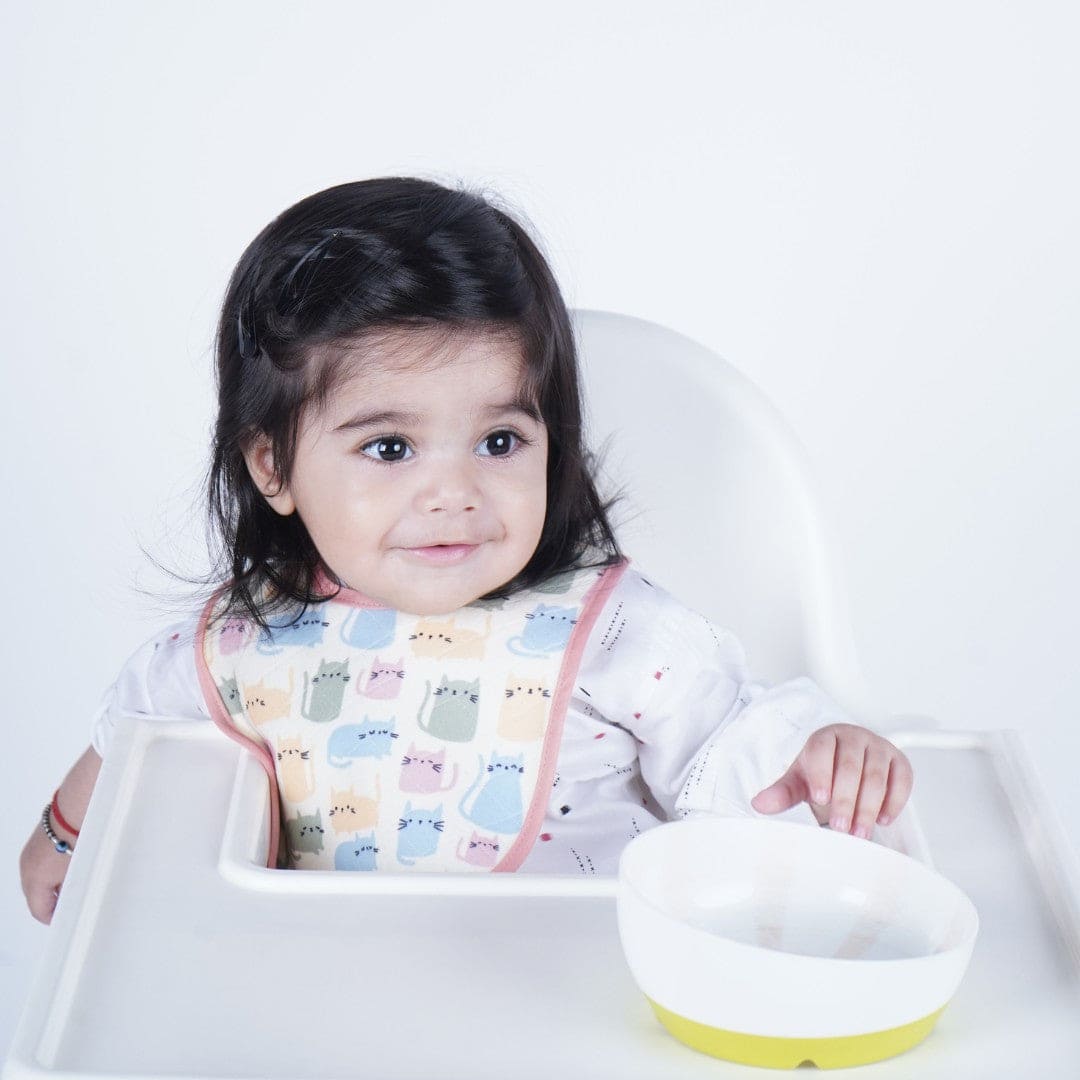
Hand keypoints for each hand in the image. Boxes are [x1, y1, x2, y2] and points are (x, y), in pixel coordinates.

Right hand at [19, 823, 72, 924]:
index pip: (39, 911)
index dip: (54, 918)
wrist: (78, 807)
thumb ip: (69, 893)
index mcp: (34, 880)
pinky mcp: (37, 840)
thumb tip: (70, 903)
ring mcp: (30, 853)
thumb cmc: (79, 839)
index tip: (65, 919)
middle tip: (72, 903)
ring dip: (52, 884)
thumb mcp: (76, 874)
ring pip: (38, 879)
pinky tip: (71, 864)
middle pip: (36, 895)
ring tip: (74, 882)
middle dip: (53, 901)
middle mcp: (27, 867)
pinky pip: (41, 863)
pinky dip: (52, 869)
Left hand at [751, 723, 912, 838]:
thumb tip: (760, 804)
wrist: (847, 762)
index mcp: (826, 737)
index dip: (822, 774)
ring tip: (860, 831)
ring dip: (869, 807)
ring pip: (877, 776)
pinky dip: (895, 802)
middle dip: (847, 800)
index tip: (820, 799)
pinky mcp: (899, 762)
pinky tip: (884, 819)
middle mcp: (854, 738)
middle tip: (841, 826)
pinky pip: (902, 780)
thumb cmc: (824, 770)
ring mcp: (879, 747)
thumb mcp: (800, 779)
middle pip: (852, 767)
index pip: (823, 750)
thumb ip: (782, 791)